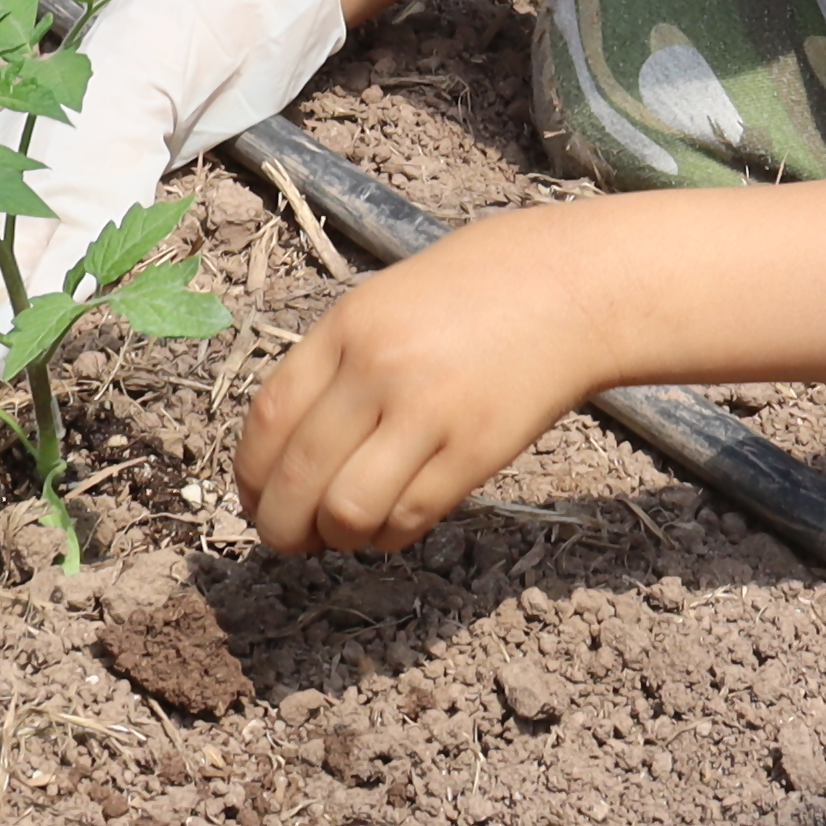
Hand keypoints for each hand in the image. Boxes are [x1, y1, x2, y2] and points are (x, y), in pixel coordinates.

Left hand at [237, 214, 616, 555]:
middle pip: (297, 476)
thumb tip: (287, 448)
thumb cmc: (480, 289)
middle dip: (279, 525)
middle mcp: (380, 369)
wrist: (575, 288)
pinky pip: (408, 519)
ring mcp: (429, 412)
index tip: (253, 497)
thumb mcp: (388, 301)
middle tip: (286, 537)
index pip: (268, 419)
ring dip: (334, 538)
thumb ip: (337, 363)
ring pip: (347, 511)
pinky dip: (387, 536)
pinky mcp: (476, 452)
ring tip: (342, 532)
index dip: (249, 475)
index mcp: (349, 326)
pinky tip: (391, 521)